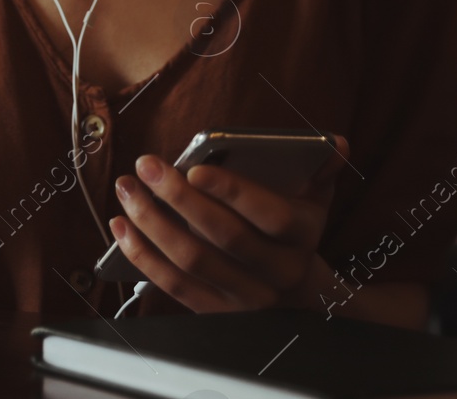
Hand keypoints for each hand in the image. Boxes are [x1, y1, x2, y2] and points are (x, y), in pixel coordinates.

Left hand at [108, 136, 349, 312]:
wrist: (300, 299)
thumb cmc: (296, 233)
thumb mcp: (317, 202)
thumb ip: (322, 169)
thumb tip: (335, 142)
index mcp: (302, 238)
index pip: (270, 216)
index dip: (232, 191)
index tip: (195, 166)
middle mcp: (275, 273)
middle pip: (222, 237)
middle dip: (177, 198)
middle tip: (146, 165)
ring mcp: (243, 298)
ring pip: (191, 262)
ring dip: (151, 224)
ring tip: (127, 189)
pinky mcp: (214, 313)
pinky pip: (172, 286)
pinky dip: (142, 256)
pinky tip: (121, 227)